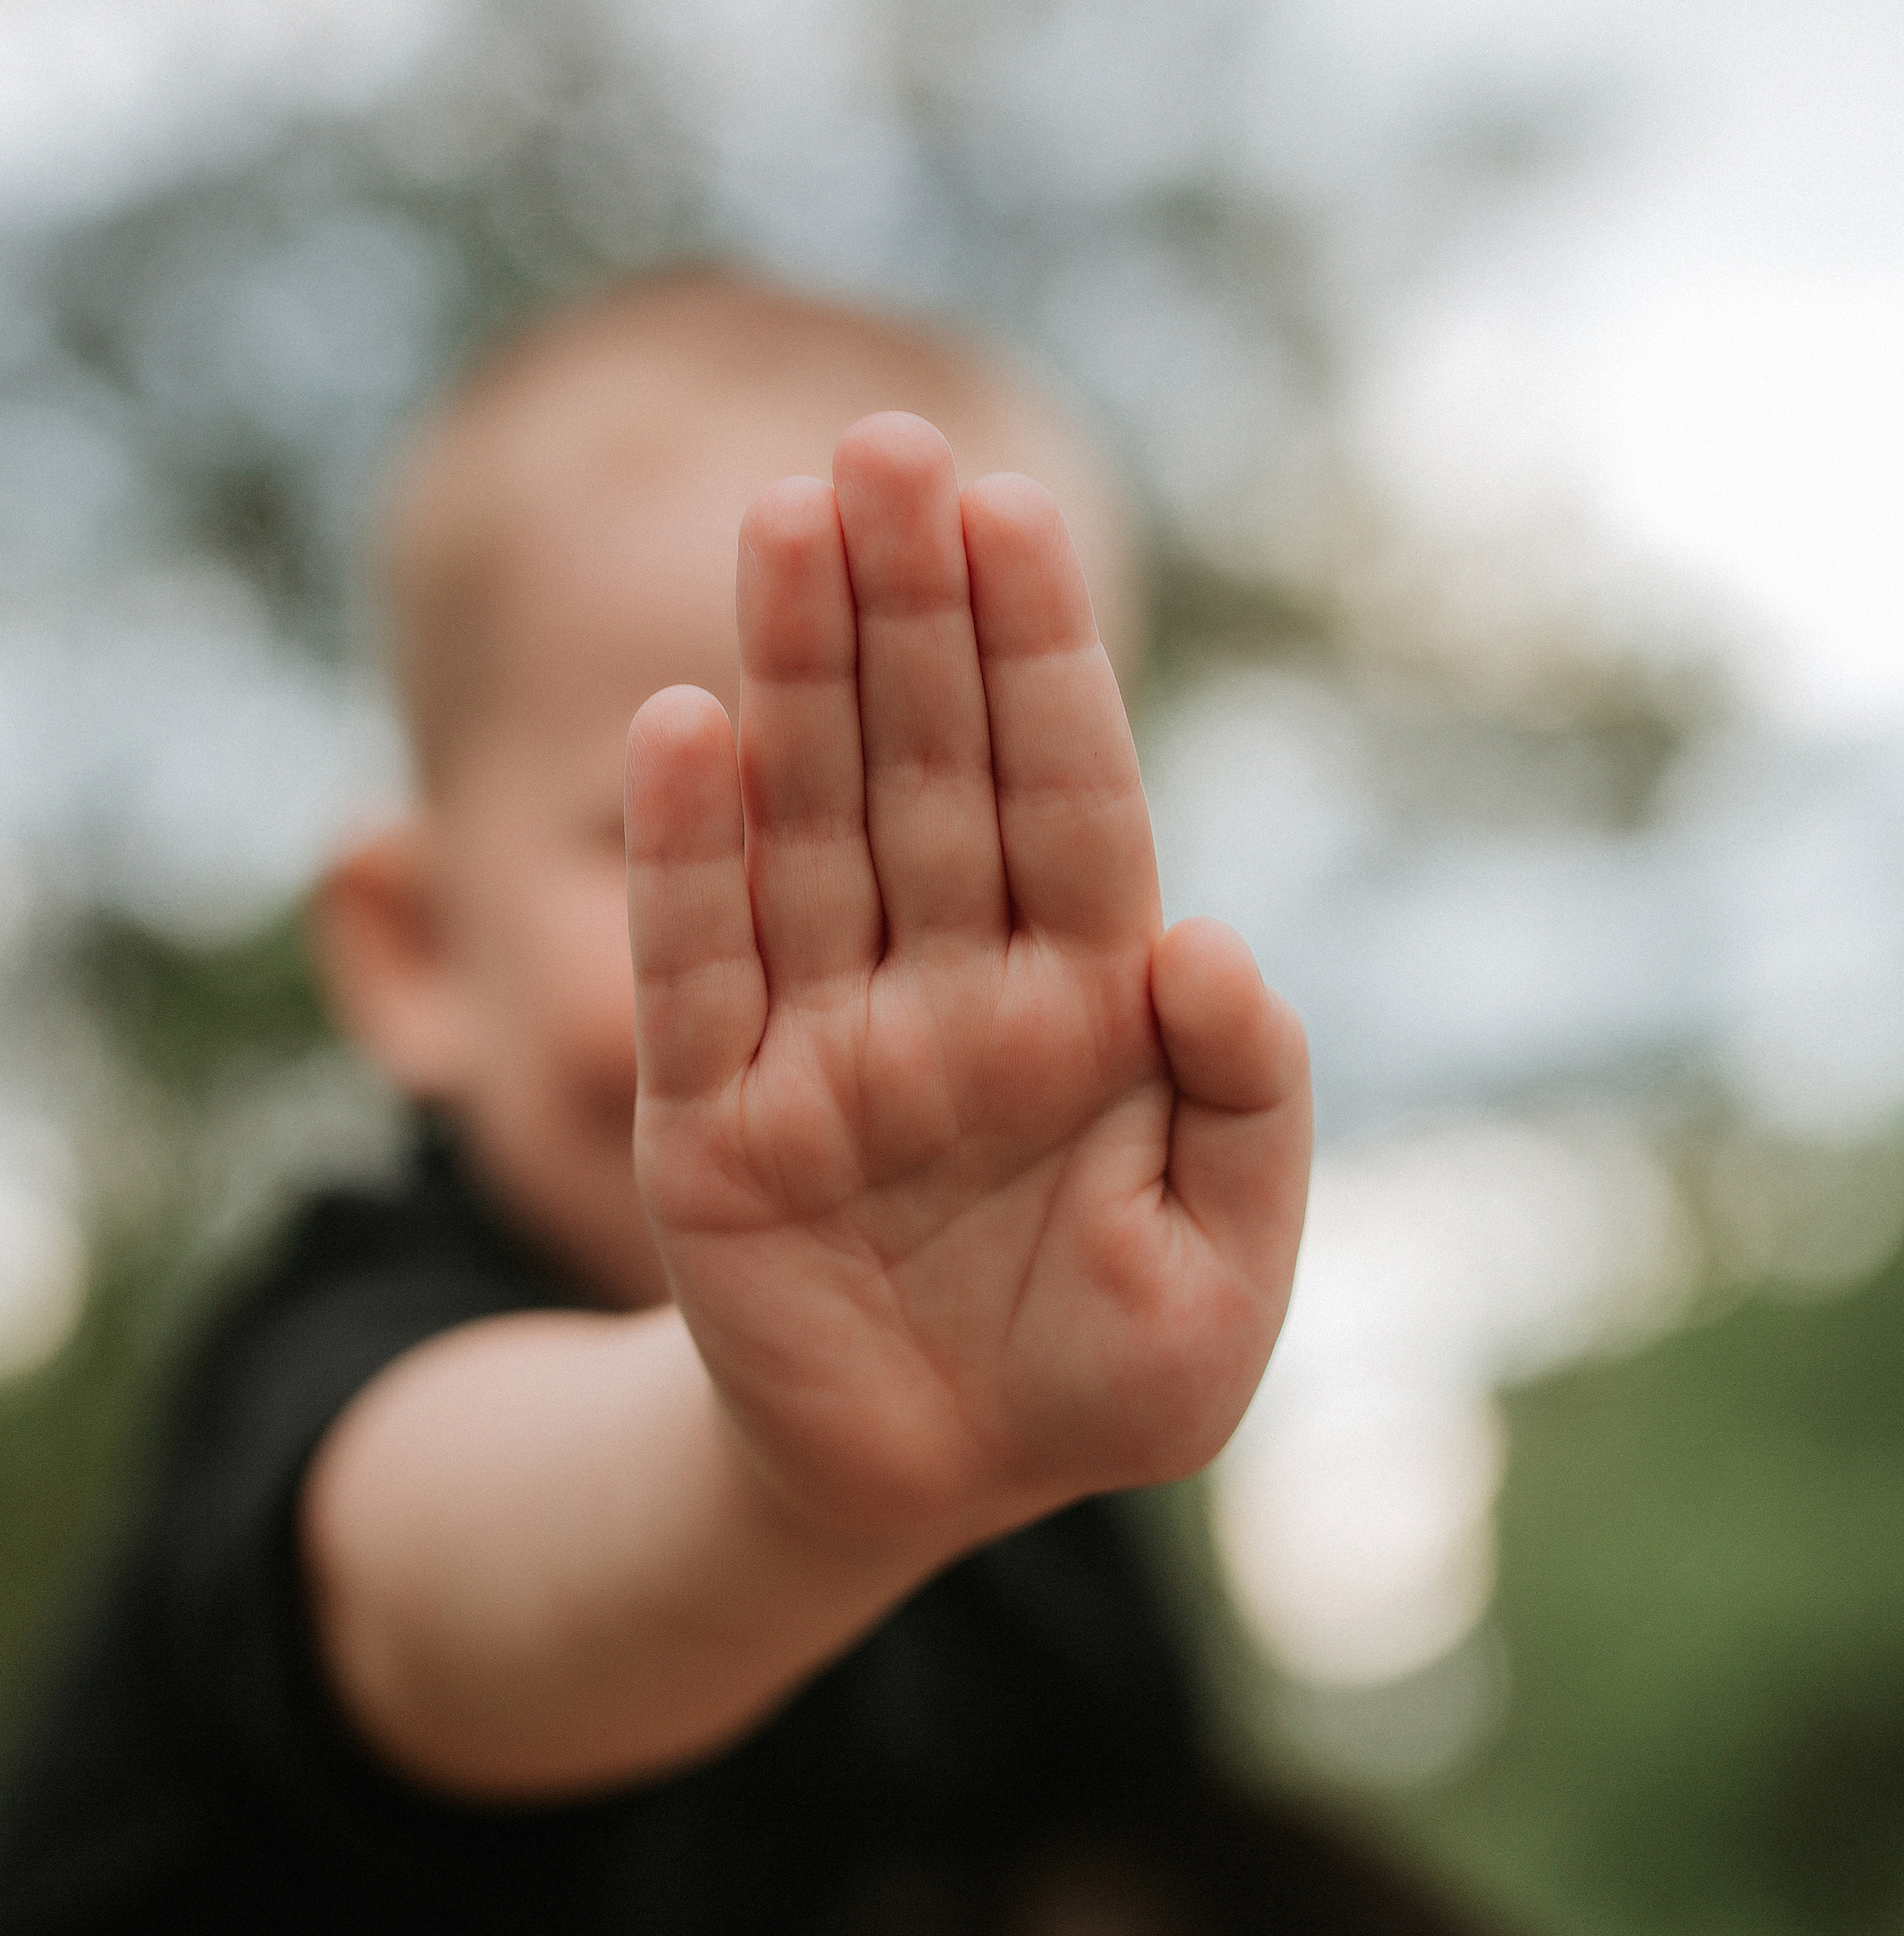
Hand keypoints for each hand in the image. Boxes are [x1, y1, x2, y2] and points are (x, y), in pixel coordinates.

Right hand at [626, 411, 1309, 1557]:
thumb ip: (1251, 1109)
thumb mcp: (1221, 1287)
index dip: (1039, 660)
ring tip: (785, 517)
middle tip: (884, 443)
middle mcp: (947, 987)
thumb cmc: (1091, 1378)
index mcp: (1084, 1003)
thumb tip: (1203, 940)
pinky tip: (686, 727)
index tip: (1013, 511)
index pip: (1063, 798)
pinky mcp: (708, 1119)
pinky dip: (685, 858)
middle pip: (926, 770)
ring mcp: (821, 1041)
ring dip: (797, 674)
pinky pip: (695, 970)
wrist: (928, 1492)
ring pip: (806, 827)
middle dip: (910, 611)